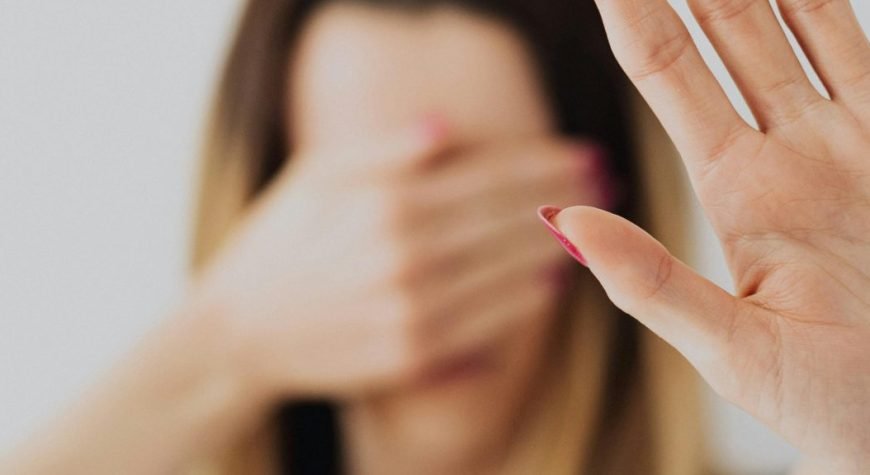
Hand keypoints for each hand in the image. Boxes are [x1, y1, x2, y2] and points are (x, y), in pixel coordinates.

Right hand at [194, 119, 609, 400]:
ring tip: (595, 228)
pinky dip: (523, 303)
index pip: (486, 176)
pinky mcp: (411, 356)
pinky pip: (485, 326)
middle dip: (565, 197)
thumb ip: (381, 151)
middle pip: (507, 221)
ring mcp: (411, 310)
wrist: (236, 334)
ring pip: (507, 273)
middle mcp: (405, 256)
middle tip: (607, 183)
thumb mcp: (313, 177)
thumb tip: (447, 126)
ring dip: (558, 247)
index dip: (543, 162)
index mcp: (385, 203)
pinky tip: (550, 285)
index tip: (584, 151)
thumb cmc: (275, 245)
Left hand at [541, 0, 869, 469]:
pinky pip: (868, 55)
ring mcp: (852, 142)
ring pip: (802, 27)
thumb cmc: (830, 400)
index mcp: (737, 190)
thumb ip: (651, 284)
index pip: (672, 75)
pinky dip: (840, 7)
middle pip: (733, 32)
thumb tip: (561, 222)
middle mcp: (788, 152)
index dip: (640, 17)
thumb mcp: (731, 348)